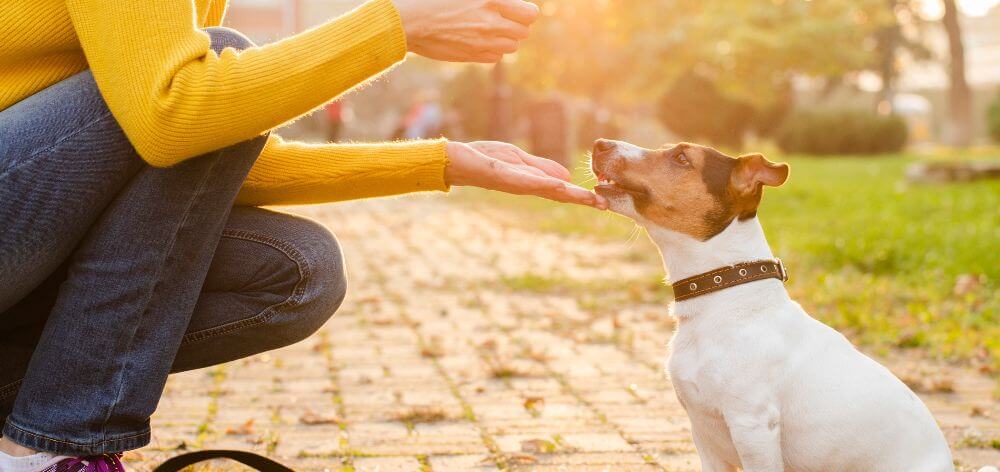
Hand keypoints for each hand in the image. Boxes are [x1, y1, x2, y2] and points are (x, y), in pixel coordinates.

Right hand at [392, 0, 538, 62]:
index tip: (516, 8)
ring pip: (512, 47)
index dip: (525, 11)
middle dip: (517, 25)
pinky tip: (480, 40)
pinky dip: (493, 50)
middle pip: (524, 32)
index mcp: (491, 0)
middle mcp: (491, 24)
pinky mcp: (472, 56)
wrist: (409, 22)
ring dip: (506, 38)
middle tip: (504, 18)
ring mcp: (482, 43)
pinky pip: (496, 58)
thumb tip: (502, 1)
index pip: (530, 14)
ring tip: (491, 29)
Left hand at [445, 141, 607, 208]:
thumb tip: (568, 179)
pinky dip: (544, 183)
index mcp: (531, 182)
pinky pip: (525, 181)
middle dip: (580, 199)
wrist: (456, 160)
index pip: (560, 191)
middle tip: (604, 206)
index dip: (581, 196)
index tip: (603, 202)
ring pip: (545, 190)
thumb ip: (542, 168)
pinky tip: (559, 186)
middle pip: (557, 194)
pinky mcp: (502, 176)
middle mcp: (525, 186)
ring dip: (568, 194)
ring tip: (589, 198)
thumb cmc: (485, 158)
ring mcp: (514, 183)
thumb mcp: (519, 160)